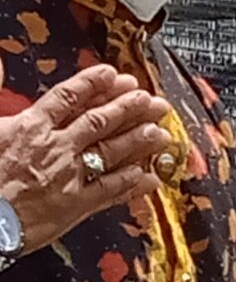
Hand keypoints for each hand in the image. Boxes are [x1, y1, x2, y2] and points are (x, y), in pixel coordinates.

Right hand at [0, 64, 174, 251]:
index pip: (67, 98)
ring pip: (111, 153)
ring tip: (161, 132)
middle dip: (129, 109)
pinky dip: (133, 184)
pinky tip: (151, 177)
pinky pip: (110, 192)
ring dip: (139, 142)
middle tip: (152, 100)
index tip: (115, 75)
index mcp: (28, 127)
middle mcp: (55, 149)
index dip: (94, 84)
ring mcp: (68, 177)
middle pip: (99, 122)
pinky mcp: (74, 206)